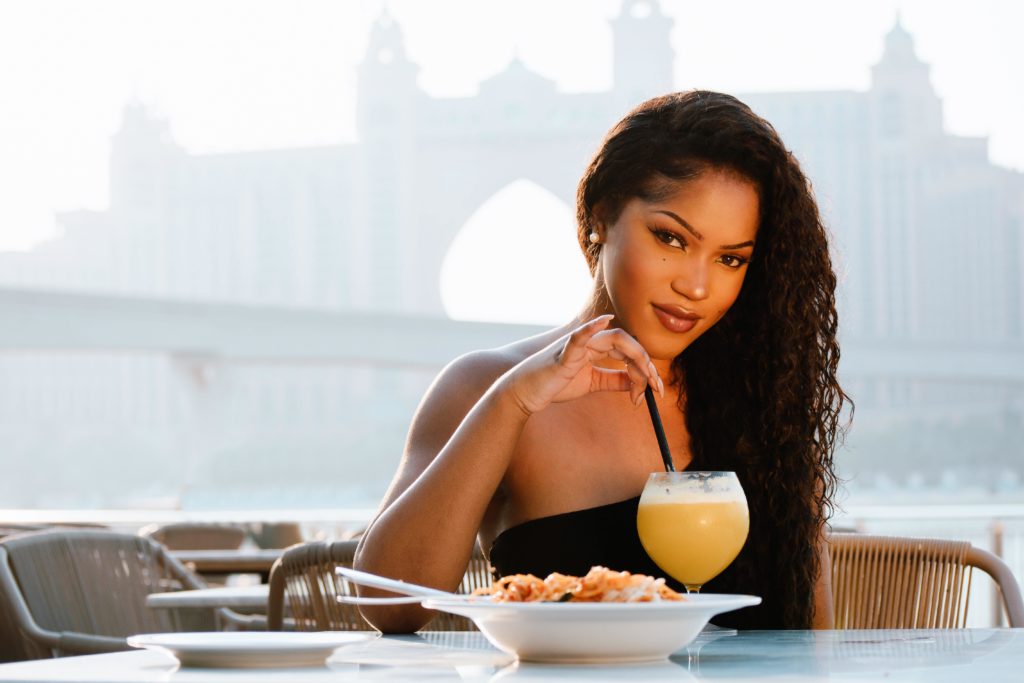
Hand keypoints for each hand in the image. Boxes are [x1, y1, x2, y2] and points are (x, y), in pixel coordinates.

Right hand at [504, 315, 664, 415]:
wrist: (527, 393)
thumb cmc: (555, 384)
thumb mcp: (591, 383)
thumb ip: (613, 380)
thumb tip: (638, 383)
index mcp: (595, 348)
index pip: (628, 350)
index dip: (645, 368)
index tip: (656, 390)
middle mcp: (589, 341)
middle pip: (627, 343)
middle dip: (647, 364)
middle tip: (658, 388)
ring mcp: (577, 344)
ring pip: (615, 339)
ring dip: (636, 357)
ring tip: (647, 379)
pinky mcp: (564, 354)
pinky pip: (579, 336)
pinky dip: (592, 327)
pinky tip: (605, 321)